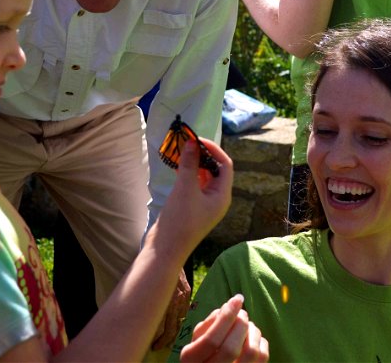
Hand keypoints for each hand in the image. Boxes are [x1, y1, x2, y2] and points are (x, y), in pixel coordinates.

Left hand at [152, 269, 191, 349]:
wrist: (162, 251)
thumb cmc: (149, 271)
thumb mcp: (147, 292)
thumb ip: (150, 308)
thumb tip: (146, 323)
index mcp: (168, 302)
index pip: (167, 329)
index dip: (161, 340)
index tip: (154, 346)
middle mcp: (178, 300)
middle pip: (174, 327)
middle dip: (166, 338)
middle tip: (158, 345)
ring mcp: (184, 295)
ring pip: (181, 318)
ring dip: (174, 327)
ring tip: (166, 335)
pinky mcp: (187, 290)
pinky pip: (184, 308)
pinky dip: (179, 316)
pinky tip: (174, 319)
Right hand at [153, 138, 232, 258]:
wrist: (165, 250)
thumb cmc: (179, 220)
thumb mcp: (185, 188)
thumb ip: (190, 164)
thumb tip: (191, 143)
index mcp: (222, 196)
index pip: (225, 165)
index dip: (213, 150)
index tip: (196, 140)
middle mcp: (217, 199)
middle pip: (215, 169)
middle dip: (203, 154)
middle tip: (187, 142)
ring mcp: (204, 203)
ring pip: (203, 176)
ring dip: (194, 163)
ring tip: (181, 150)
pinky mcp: (192, 206)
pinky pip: (193, 184)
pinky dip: (187, 173)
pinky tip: (177, 165)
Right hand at [180, 294, 269, 362]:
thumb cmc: (203, 351)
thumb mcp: (197, 338)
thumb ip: (208, 323)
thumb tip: (228, 307)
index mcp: (191, 360)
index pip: (211, 341)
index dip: (226, 317)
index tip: (237, 300)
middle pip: (230, 349)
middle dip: (240, 325)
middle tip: (242, 313)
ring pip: (250, 354)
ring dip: (253, 332)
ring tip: (248, 325)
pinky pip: (262, 357)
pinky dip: (261, 342)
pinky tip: (253, 339)